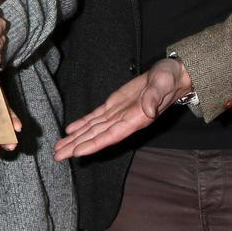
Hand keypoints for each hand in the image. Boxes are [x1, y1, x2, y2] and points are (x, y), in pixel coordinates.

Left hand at [53, 58, 191, 160]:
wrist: (173, 74)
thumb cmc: (169, 79)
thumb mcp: (162, 85)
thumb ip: (154, 98)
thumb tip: (147, 111)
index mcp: (135, 119)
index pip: (110, 135)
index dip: (93, 144)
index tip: (76, 153)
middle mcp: (124, 121)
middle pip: (96, 136)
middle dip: (77, 146)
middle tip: (58, 156)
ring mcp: (118, 114)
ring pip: (93, 129)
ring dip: (76, 138)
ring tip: (59, 148)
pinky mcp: (115, 104)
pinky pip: (96, 117)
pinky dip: (82, 124)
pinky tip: (70, 130)